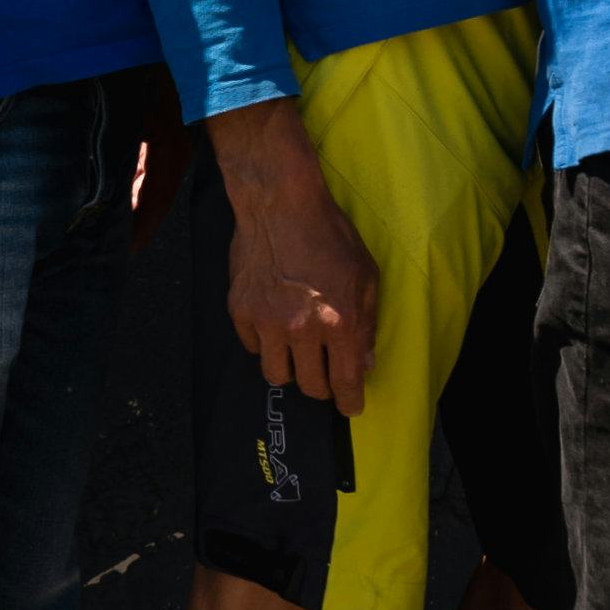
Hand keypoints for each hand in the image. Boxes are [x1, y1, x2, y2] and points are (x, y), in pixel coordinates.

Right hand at [217, 106, 377, 417]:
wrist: (280, 204)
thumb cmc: (329, 235)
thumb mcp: (365, 275)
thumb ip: (367, 323)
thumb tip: (364, 361)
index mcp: (340, 321)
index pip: (345, 382)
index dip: (349, 401)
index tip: (350, 406)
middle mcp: (303, 329)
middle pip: (310, 386)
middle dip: (322, 386)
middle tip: (325, 373)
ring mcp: (268, 322)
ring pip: (277, 375)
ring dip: (291, 368)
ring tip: (297, 352)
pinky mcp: (241, 312)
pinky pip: (254, 347)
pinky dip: (266, 343)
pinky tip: (274, 324)